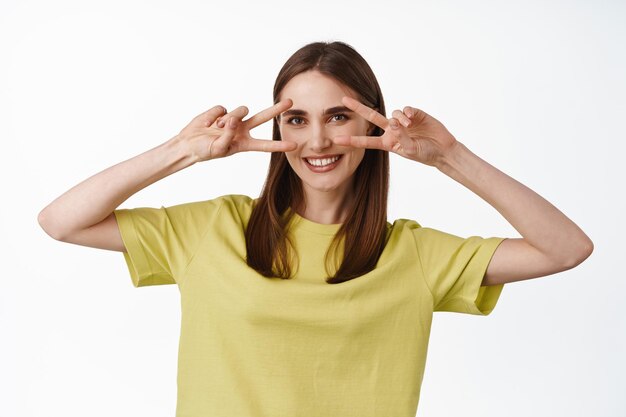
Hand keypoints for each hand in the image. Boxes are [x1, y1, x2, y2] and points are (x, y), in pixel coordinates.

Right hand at [177, 99, 296, 162]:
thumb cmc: (205, 151)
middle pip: (262, 118)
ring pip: (240, 111)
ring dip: (228, 119)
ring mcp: (233, 119)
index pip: (265, 145)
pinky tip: (208, 122)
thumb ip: (228, 135)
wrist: (189, 143)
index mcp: (244, 143)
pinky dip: (213, 116)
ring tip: (216, 128)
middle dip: (276, 109)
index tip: (294, 146)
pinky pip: (222, 109)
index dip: (279, 145)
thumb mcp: (218, 149)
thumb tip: (233, 120)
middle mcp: (242, 130)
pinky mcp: (222, 111)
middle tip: (290, 102)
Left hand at [334, 96, 457, 166]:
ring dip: (399, 118)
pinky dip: (408, 112)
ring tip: (409, 126)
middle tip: (344, 99)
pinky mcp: (414, 114)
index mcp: (387, 142)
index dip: (352, 140)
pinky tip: (413, 118)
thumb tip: (394, 121)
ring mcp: (402, 121)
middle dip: (358, 108)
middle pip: (371, 117)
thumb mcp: (410, 150)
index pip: (366, 141)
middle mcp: (392, 130)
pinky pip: (406, 109)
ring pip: (393, 113)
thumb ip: (401, 137)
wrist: (443, 149)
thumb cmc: (425, 154)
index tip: (337, 140)